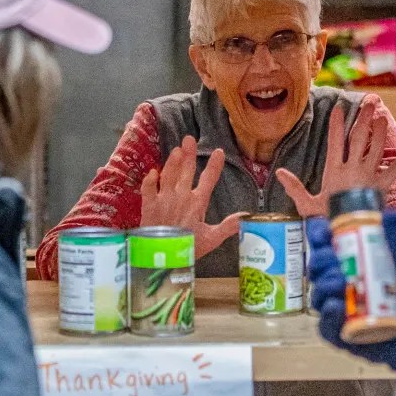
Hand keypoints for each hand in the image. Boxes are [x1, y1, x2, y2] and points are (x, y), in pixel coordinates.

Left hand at [141, 135, 242, 258]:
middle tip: (189, 139)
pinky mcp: (149, 205)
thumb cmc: (188, 248)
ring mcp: (164, 199)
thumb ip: (228, 226)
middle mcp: (181, 196)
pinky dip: (150, 180)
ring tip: (176, 150)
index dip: (214, 166)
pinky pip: (148, 188)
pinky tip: (152, 172)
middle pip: (186, 171)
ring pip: (168, 175)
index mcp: (198, 203)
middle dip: (189, 155)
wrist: (163, 256)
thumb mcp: (212, 239)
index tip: (219, 151)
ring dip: (172, 162)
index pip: (208, 180)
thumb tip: (247, 216)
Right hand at [275, 102, 395, 217]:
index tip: (338, 108)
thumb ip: (295, 188)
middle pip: (359, 139)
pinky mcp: (382, 187)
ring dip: (380, 132)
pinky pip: (395, 169)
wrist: (350, 234)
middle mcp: (352, 170)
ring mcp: (369, 177)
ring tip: (383, 118)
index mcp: (334, 172)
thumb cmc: (328, 221)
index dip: (336, 125)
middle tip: (369, 104)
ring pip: (376, 149)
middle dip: (364, 120)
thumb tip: (278, 173)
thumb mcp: (308, 206)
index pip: (335, 143)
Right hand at [306, 211, 395, 369]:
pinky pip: (327, 329)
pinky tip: (336, 307)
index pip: (327, 247)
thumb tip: (391, 214)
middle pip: (319, 271)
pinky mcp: (346, 338)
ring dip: (324, 287)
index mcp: (353, 263)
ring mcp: (343, 313)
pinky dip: (328, 317)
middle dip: (319, 262)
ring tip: (338, 284)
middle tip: (329, 258)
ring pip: (319, 298)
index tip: (321, 229)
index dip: (319, 236)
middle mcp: (344, 286)